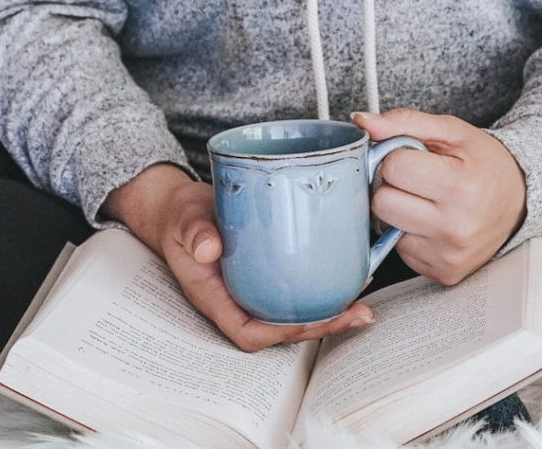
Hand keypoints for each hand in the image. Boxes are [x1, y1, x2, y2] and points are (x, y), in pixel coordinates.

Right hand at [101, 163, 373, 350]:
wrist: (179, 207)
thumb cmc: (180, 217)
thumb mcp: (184, 220)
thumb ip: (194, 233)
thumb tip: (208, 248)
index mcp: (215, 298)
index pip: (249, 333)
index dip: (282, 334)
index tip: (313, 323)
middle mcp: (237, 300)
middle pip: (281, 330)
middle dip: (320, 328)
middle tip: (357, 315)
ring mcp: (253, 289)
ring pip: (292, 313)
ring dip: (328, 313)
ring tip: (361, 305)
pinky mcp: (268, 273)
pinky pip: (296, 291)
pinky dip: (322, 290)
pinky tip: (349, 277)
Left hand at [352, 109, 526, 285]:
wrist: (520, 200)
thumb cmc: (484, 164)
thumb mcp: (452, 132)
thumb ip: (404, 123)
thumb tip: (363, 121)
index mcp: (460, 187)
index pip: (393, 168)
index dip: (398, 157)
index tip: (416, 158)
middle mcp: (456, 227)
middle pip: (382, 203)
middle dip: (392, 186)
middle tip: (417, 180)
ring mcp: (449, 255)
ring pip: (386, 229)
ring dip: (399, 212)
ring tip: (426, 201)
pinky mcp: (443, 273)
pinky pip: (400, 251)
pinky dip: (410, 234)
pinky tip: (432, 223)